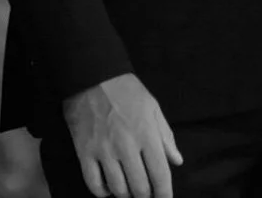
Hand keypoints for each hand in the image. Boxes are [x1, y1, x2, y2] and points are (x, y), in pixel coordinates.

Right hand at [62, 73, 181, 197]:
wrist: (92, 76)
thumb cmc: (126, 91)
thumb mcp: (153, 107)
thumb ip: (166, 136)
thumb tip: (176, 160)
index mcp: (147, 134)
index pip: (160, 175)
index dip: (164, 194)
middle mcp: (126, 146)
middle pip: (140, 187)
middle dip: (146, 196)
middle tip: (146, 194)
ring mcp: (104, 150)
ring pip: (118, 189)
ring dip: (126, 194)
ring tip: (129, 190)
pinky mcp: (85, 151)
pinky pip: (93, 183)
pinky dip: (102, 192)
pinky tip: (108, 188)